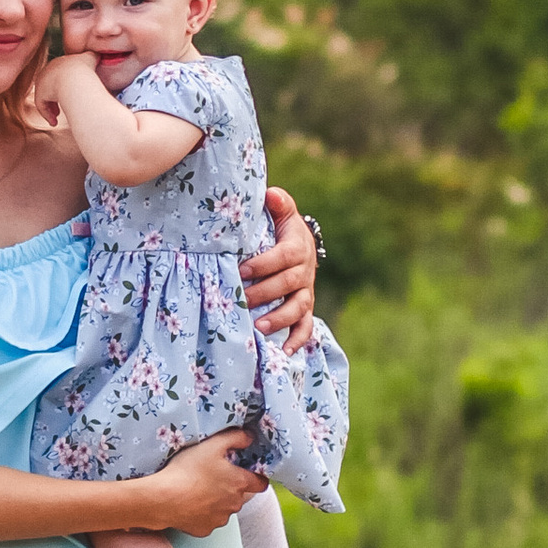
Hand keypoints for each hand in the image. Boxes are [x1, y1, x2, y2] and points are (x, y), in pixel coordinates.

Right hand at [141, 428, 267, 535]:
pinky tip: (190, 504)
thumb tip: (250, 437)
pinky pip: (208, 521)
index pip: (261, 483)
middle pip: (240, 496)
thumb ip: (235, 437)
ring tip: (198, 490)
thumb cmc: (188, 470)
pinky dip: (202, 514)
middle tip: (213, 476)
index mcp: (239, 483)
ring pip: (224, 509)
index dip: (257, 477)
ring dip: (217, 502)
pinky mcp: (205, 530)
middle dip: (231, 487)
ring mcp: (220, 519)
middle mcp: (234, 504)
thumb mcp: (212, 445)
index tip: (247, 472)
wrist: (164, 498)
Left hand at [241, 186, 318, 355]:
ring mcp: (306, 292)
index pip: (283, 257)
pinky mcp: (305, 309)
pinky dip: (297, 340)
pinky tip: (284, 354)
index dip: (263, 264)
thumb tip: (270, 194)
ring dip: (279, 319)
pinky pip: (305, 327)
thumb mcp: (282, 212)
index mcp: (298, 247)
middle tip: (242, 301)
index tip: (241, 270)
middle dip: (265, 293)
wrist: (299, 245)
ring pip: (298, 308)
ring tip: (259, 328)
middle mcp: (305, 272)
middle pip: (288, 284)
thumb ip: (278, 203)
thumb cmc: (281, 228)